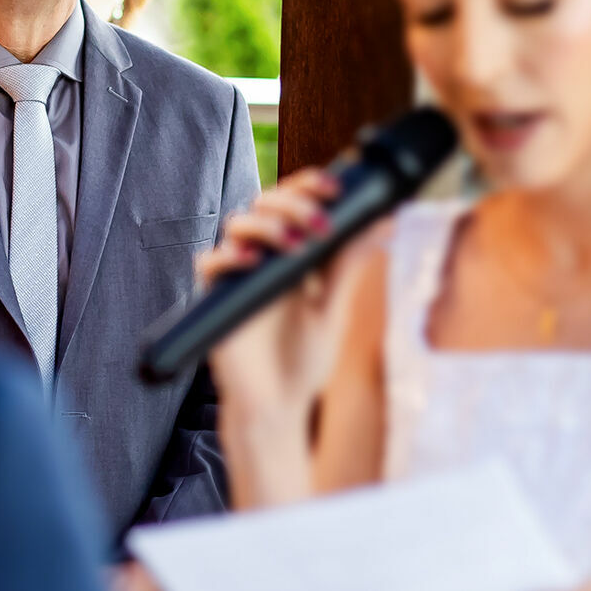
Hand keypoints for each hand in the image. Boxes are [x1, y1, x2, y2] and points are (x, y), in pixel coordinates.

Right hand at [197, 168, 345, 418]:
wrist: (278, 406)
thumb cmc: (304, 358)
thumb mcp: (333, 308)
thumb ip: (349, 265)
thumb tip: (381, 222)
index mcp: (293, 251)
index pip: (295, 200)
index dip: (309, 185)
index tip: (334, 188)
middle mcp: (263, 255)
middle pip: (266, 202)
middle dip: (293, 203)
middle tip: (321, 224)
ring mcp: (238, 273)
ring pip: (238, 224)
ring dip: (267, 225)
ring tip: (294, 245)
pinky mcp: (217, 297)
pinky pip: (209, 262)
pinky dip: (228, 255)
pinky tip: (251, 261)